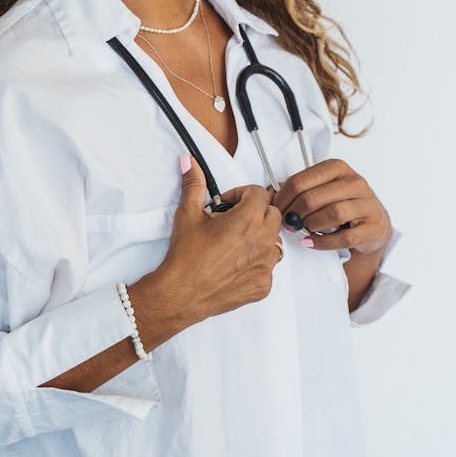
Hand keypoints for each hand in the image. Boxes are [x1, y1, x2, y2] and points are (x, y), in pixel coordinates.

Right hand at [144, 156, 282, 332]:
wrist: (181, 293)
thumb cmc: (185, 256)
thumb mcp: (187, 214)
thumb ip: (193, 185)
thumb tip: (189, 164)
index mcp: (247, 220)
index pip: (258, 194)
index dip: (241, 194)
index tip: (228, 203)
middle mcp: (262, 242)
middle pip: (272, 214)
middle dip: (255, 212)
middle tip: (233, 219)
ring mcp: (265, 265)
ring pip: (273, 241)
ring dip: (259, 236)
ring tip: (234, 242)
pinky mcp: (264, 285)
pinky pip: (268, 266)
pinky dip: (256, 261)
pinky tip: (234, 263)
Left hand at [272, 159, 392, 254]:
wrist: (374, 223)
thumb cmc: (342, 204)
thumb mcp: (322, 190)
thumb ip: (297, 189)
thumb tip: (268, 194)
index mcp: (337, 168)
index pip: (300, 181)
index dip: (283, 199)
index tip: (276, 210)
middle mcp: (354, 182)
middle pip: (313, 198)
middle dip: (294, 214)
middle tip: (288, 225)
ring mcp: (367, 203)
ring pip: (331, 214)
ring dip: (311, 226)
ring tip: (303, 231)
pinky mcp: (374, 226)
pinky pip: (344, 237)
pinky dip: (323, 242)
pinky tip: (312, 242)